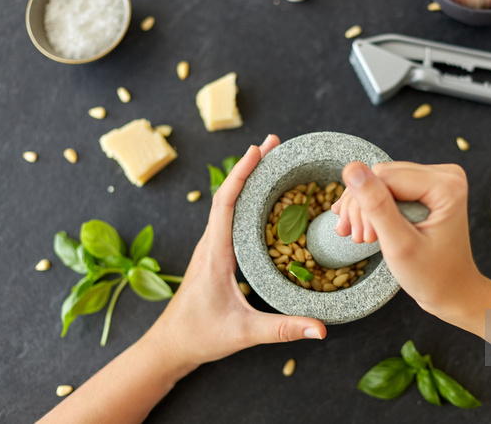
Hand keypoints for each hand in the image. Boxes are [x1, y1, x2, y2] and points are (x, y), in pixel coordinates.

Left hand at [148, 135, 325, 370]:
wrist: (170, 345)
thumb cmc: (200, 336)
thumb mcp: (244, 333)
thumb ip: (283, 329)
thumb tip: (320, 329)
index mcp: (215, 254)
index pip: (226, 204)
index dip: (241, 174)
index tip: (258, 150)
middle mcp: (210, 244)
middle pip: (228, 194)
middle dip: (250, 166)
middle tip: (273, 143)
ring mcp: (211, 248)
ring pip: (228, 203)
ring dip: (246, 179)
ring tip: (270, 161)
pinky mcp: (215, 255)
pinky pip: (230, 217)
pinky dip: (245, 198)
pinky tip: (262, 199)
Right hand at [332, 162, 485, 321]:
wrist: (452, 291)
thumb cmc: (432, 275)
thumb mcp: (399, 244)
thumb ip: (376, 205)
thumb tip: (351, 168)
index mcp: (446, 185)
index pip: (384, 177)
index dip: (363, 204)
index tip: (362, 237)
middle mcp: (446, 175)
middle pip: (381, 175)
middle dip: (362, 207)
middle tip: (356, 238)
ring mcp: (437, 179)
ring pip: (380, 180)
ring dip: (363, 209)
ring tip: (359, 236)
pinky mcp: (428, 186)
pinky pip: (389, 186)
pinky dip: (373, 207)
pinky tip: (362, 226)